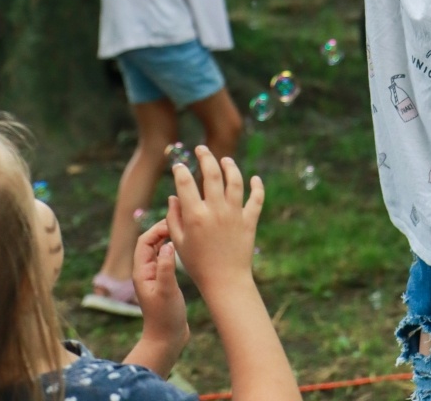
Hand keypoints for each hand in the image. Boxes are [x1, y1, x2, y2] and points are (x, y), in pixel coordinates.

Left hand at [132, 219, 188, 366]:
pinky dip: (173, 250)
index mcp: (142, 272)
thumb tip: (168, 244)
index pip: (145, 241)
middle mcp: (146, 271)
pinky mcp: (164, 281)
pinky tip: (185, 249)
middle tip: (181, 223)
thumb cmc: (165, 318)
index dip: (157, 229)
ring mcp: (154, 276)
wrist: (167, 340)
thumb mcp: (167, 291)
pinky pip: (166, 258)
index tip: (174, 224)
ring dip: (168, 239)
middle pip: (151, 242)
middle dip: (163, 230)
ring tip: (184, 232)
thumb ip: (166, 268)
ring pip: (158, 249)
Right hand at [166, 146, 262, 296]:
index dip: (180, 170)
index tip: (179, 166)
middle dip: (205, 156)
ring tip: (224, 160)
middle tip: (201, 149)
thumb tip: (173, 196)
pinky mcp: (249, 220)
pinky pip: (256, 199)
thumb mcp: (180, 243)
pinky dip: (257, 186)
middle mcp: (216, 210)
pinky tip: (254, 178)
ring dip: (230, 166)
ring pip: (235, 180)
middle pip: (212, 173)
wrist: (226, 282)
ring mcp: (235, 214)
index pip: (185, 183)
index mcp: (196, 216)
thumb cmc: (198, 265)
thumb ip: (174, 218)